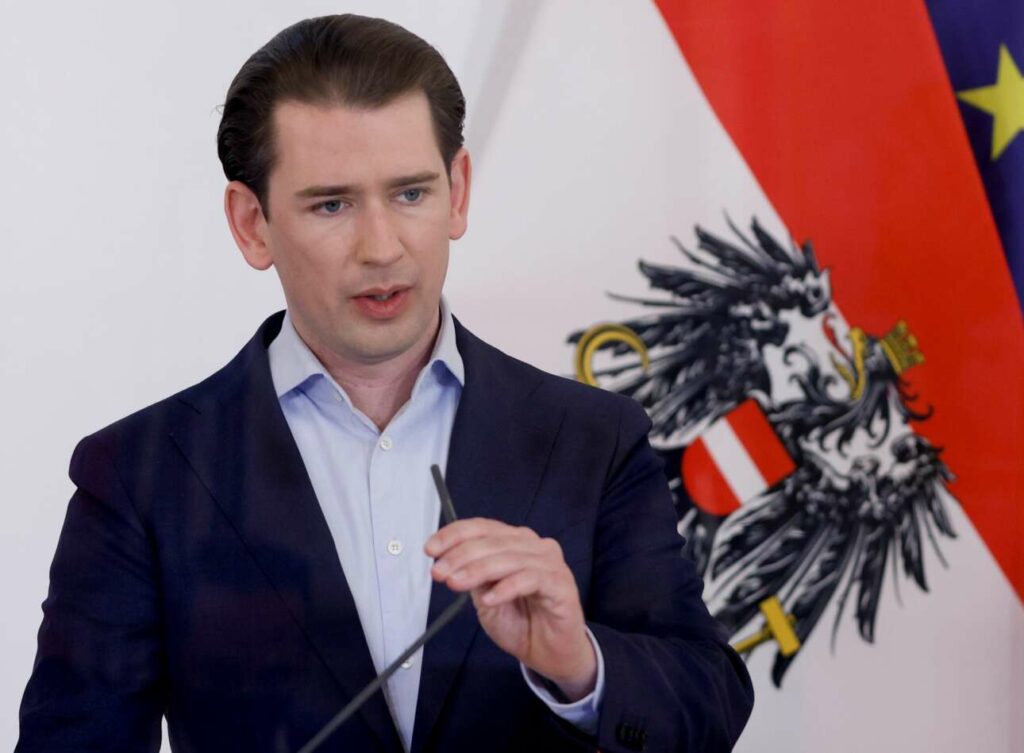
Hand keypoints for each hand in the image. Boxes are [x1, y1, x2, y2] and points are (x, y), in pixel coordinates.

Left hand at [424, 518, 596, 700]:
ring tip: (456, 583)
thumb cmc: (521, 622)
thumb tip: (447, 561)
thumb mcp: (486, 597)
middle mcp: (534, 546)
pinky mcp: (561, 583)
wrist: (549, 654)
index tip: (431, 550)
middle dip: (461, 555)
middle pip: (493, 541)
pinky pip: (531, 579)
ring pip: (509, 558)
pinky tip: (490, 599)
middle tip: (440, 572)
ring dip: (477, 570)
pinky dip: (507, 587)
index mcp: (515, 542)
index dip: (454, 535)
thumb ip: (473, 577)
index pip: (482, 528)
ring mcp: (550, 563)